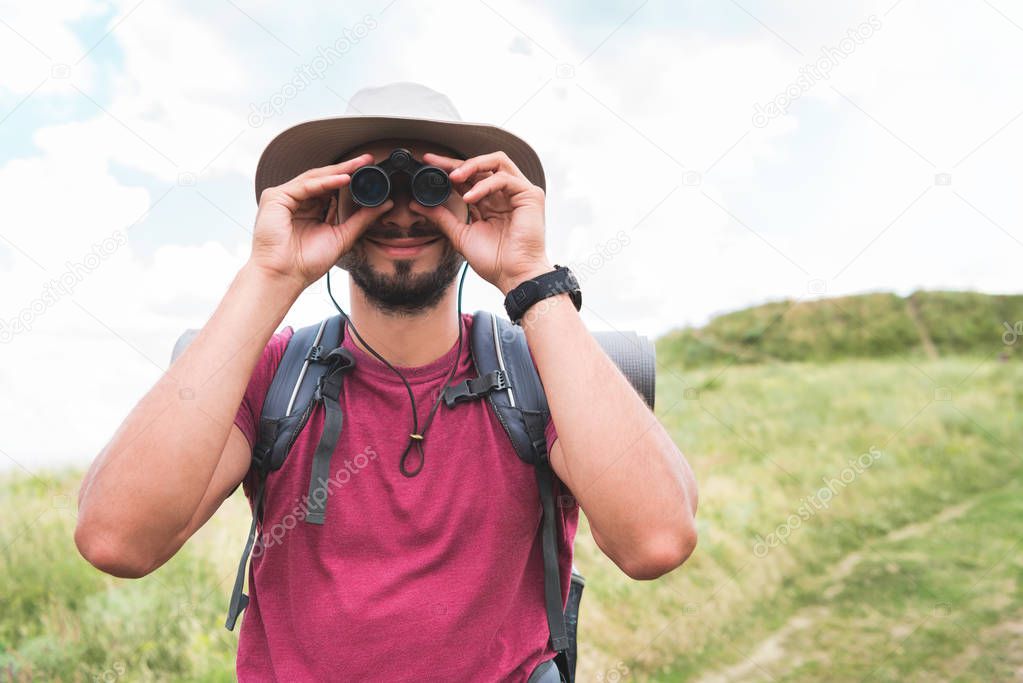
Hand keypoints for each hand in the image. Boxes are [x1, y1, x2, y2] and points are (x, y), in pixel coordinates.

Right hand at [249, 153, 394, 289]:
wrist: (285, 276)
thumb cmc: (307, 262)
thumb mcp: (342, 237)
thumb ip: (362, 219)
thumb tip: (385, 204)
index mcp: (311, 210)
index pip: (332, 189)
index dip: (351, 179)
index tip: (371, 171)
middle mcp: (298, 201)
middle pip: (324, 179)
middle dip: (347, 169)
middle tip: (367, 160)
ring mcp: (285, 198)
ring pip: (315, 178)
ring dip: (339, 171)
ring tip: (359, 165)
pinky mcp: (276, 197)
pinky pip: (305, 185)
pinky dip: (325, 182)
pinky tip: (344, 179)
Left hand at [410, 151, 552, 294]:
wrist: (512, 276)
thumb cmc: (494, 261)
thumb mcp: (460, 235)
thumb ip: (442, 218)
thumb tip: (417, 204)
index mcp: (490, 202)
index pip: (469, 177)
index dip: (449, 168)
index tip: (428, 164)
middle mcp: (505, 194)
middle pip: (482, 164)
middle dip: (456, 162)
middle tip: (434, 165)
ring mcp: (519, 192)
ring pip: (497, 161)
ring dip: (472, 166)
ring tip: (453, 178)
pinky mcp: (530, 196)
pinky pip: (504, 179)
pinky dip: (484, 185)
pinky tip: (470, 198)